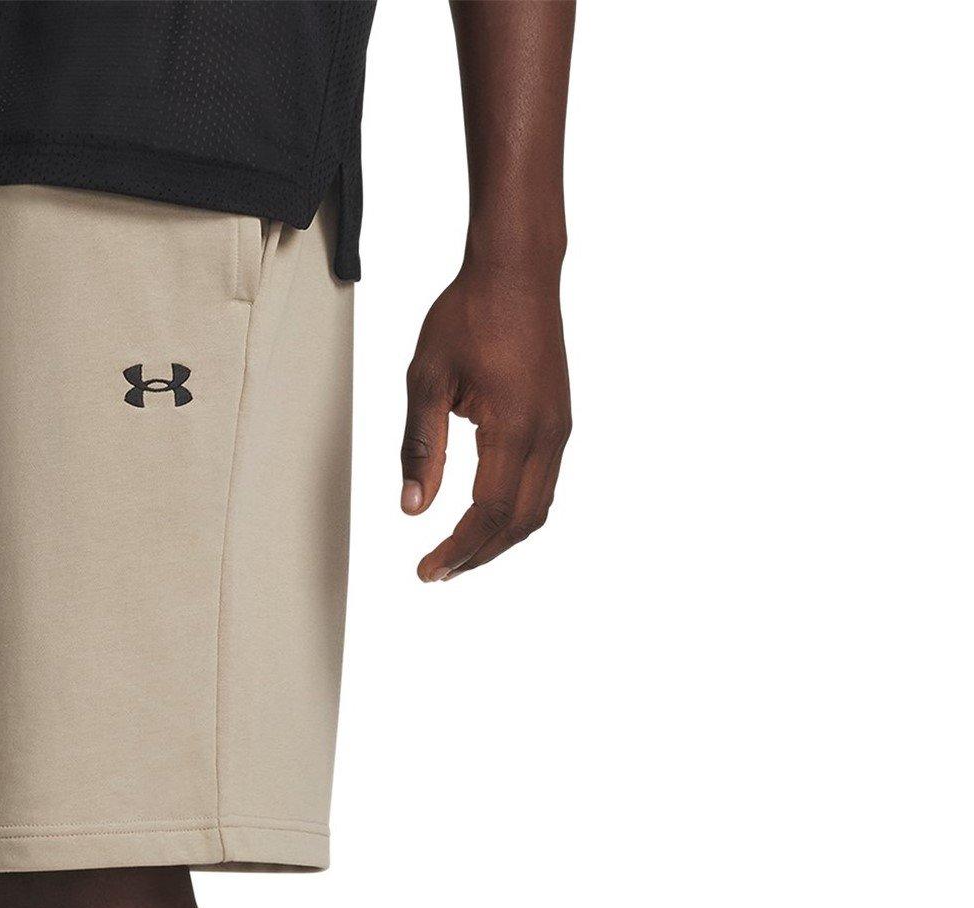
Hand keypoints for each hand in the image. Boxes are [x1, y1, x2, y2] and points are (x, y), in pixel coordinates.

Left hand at [401, 262, 570, 580]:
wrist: (517, 270)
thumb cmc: (470, 314)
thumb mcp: (427, 380)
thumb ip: (420, 447)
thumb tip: (414, 507)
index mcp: (514, 427)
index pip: (488, 512)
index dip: (457, 549)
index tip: (427, 571)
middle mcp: (547, 434)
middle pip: (518, 522)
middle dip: (477, 555)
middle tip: (437, 572)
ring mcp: (559, 428)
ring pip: (537, 508)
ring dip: (499, 538)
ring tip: (458, 554)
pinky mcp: (559, 420)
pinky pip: (544, 485)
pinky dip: (515, 513)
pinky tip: (486, 518)